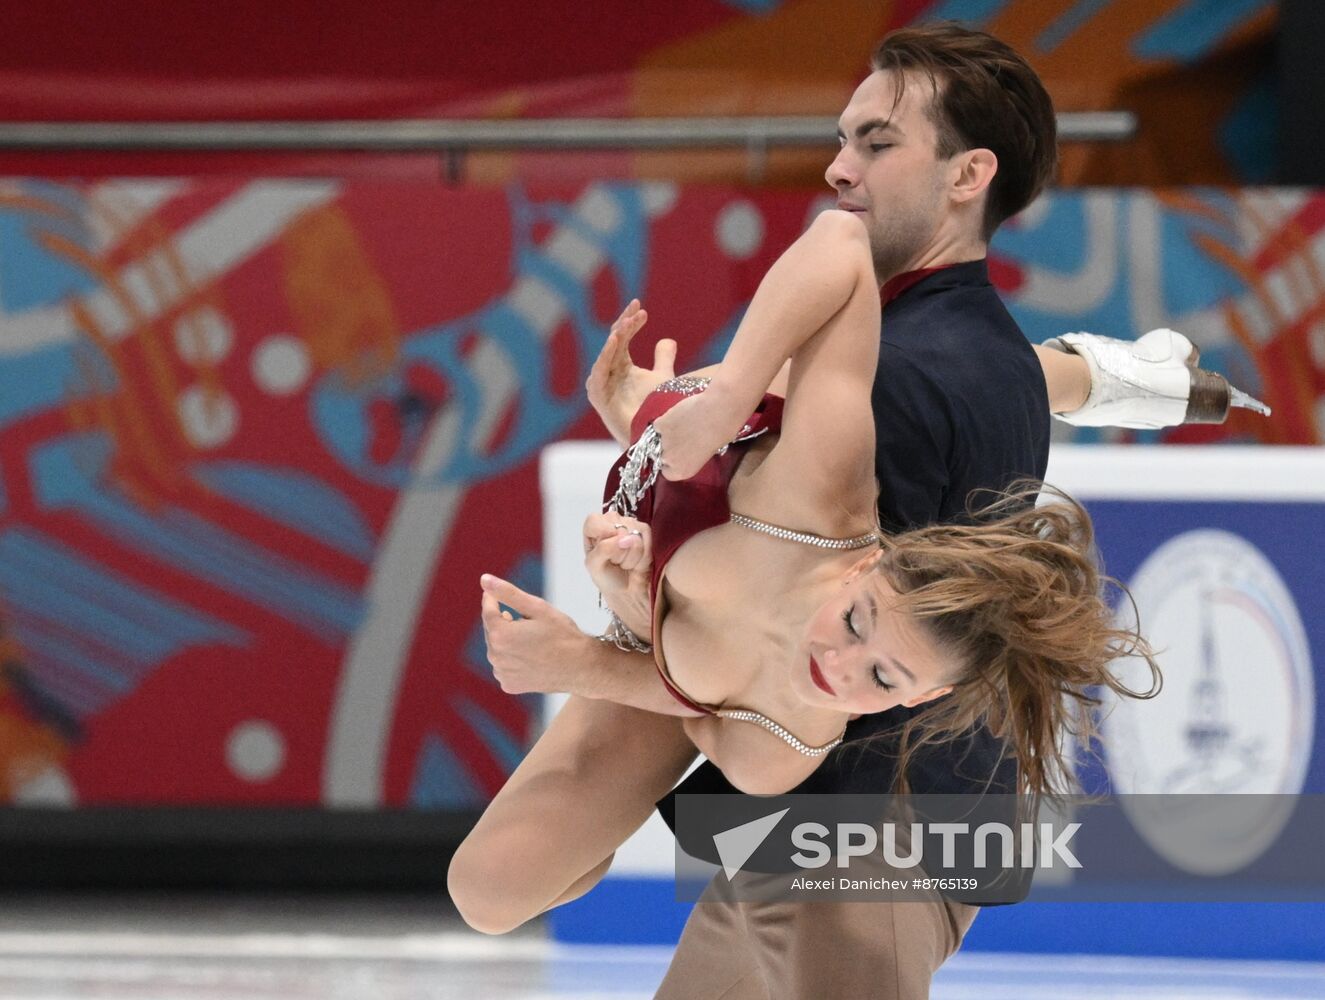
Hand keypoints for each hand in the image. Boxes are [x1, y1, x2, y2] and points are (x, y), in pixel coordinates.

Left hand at [479, 575, 590, 694]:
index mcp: (500, 634)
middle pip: (492, 631)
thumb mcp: (538, 608)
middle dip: (505, 623)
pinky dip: (513, 660)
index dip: (493, 599)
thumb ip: (508, 593)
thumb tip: (484, 579)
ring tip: (533, 641)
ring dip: (508, 641)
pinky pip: (504, 666)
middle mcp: (496, 656)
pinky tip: (532, 657)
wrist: (582, 668)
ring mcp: (501, 673)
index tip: (496, 593)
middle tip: (529, 622)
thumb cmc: (563, 635)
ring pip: (498, 649)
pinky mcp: (509, 685)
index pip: (488, 610)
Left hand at [582, 513, 652, 635]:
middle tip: (617, 563)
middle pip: (617, 529)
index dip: (601, 534)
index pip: (594, 521)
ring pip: (634, 536)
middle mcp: (615, 523)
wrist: (630, 593)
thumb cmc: (608, 578)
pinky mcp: (651, 536)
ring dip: (631, 557)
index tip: (607, 549)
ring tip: (628, 565)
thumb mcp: (595, 566)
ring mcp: (634, 527)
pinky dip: (643, 558)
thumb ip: (603, 549)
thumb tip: (625, 539)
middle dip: (617, 552)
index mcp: (595, 528)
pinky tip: (638, 564)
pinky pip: (649, 542)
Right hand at [586, 299, 677, 445]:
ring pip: (607, 353)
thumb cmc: (652, 410)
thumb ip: (663, 359)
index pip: (623, 336)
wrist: (648, 437)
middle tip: (637, 307)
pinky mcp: (597, 395)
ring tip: (628, 321)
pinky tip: (616, 340)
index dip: (631, 322)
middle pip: (614, 341)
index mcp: (620, 363)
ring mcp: (601, 383)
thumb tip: (667, 339)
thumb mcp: (662, 378)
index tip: (642, 308)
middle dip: (625, 323)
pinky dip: (606, 355)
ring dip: (617, 336)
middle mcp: (608, 370)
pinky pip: (600, 371)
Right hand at [652, 383, 746, 481]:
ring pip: (657, 439)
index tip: (678, 456)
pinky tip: (678, 416)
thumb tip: (690, 449)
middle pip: (661, 456)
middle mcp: (670, 460)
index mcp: (683, 472)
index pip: (667, 472)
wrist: (718, 415)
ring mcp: (663, 442)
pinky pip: (658, 424)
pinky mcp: (661, 425)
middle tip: (681, 438)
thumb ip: (693, 457)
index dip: (672, 463)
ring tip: (682, 425)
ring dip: (667, 433)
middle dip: (668, 448)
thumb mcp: (707, 454)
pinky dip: (666, 420)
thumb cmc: (722, 434)